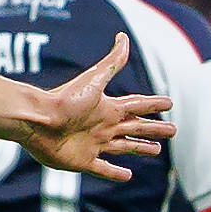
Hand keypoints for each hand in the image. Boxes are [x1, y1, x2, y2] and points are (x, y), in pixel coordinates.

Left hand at [20, 34, 174, 182]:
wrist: (38, 120)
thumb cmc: (64, 99)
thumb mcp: (94, 79)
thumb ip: (112, 62)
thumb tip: (123, 36)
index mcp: (108, 108)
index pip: (137, 105)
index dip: (153, 104)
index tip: (169, 103)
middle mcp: (103, 126)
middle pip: (135, 127)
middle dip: (154, 129)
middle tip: (172, 131)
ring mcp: (93, 144)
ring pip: (124, 147)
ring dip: (140, 148)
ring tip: (156, 151)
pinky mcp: (82, 161)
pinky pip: (103, 169)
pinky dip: (116, 173)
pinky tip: (129, 175)